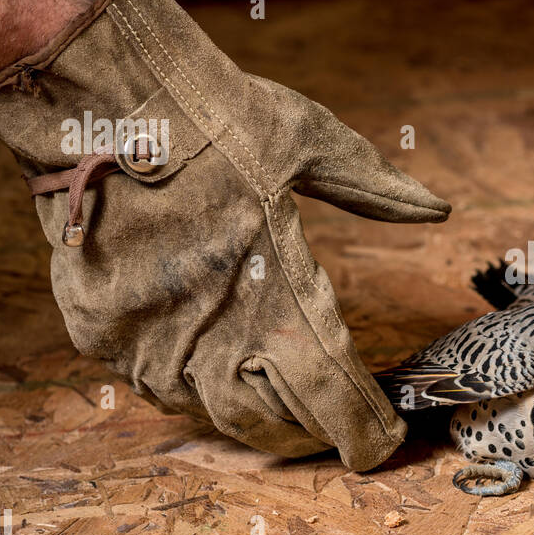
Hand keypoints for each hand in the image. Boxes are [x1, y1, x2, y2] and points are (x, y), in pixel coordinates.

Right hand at [0, 0, 449, 468]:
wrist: (95, 95)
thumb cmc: (210, 113)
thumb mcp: (310, 139)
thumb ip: (375, 189)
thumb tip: (438, 210)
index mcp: (274, 286)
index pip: (330, 389)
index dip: (362, 426)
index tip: (382, 440)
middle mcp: (210, 327)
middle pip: (271, 421)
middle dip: (311, 431)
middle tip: (336, 424)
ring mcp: (147, 336)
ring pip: (211, 413)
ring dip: (254, 417)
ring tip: (284, 408)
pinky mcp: (100, 330)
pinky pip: (155, 385)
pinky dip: (193, 388)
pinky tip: (216, 372)